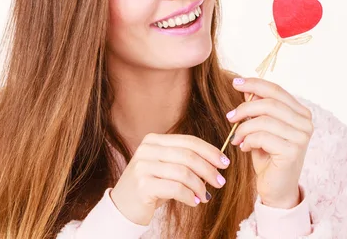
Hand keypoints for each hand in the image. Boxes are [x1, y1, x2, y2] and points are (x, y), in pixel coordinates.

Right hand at [110, 133, 230, 225]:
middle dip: (208, 169)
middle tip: (220, 182)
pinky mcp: (142, 185)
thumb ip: (185, 161)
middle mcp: (147, 149)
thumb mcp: (166, 168)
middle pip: (188, 156)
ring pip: (183, 173)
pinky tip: (194, 202)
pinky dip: (189, 196)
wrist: (122, 207)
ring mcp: (143, 166)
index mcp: (154, 140)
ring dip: (199, 186)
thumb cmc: (150, 186)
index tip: (224, 163)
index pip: (189, 141)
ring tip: (205, 196)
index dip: (210, 151)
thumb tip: (217, 162)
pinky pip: (175, 188)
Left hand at [227, 77, 312, 208]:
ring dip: (244, 128)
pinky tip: (244, 147)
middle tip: (230, 117)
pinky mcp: (292, 151)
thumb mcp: (261, 128)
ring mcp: (301, 137)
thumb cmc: (268, 157)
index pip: (276, 91)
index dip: (255, 84)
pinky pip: (262, 137)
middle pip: (269, 103)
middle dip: (245, 108)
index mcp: (301, 113)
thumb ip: (258, 109)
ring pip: (264, 120)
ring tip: (237, 138)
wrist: (277, 189)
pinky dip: (248, 140)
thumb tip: (245, 88)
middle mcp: (305, 123)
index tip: (236, 83)